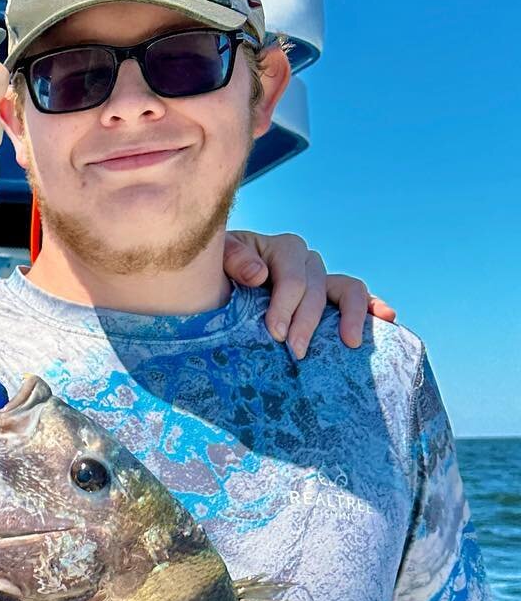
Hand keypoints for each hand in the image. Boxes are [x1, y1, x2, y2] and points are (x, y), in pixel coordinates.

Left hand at [223, 230, 397, 356]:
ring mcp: (322, 279)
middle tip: (296, 351)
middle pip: (318, 289)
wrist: (213, 288)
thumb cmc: (213, 275)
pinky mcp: (331, 299)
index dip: (286, 304)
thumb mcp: (215, 261)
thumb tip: (259, 274)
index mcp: (281, 249)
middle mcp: (306, 261)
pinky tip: (387, 320)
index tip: (274, 333)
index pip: (292, 276)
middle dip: (308, 322)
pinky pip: (358, 300)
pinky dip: (373, 308)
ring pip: (348, 290)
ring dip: (352, 316)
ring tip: (350, 343)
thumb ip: (233, 259)